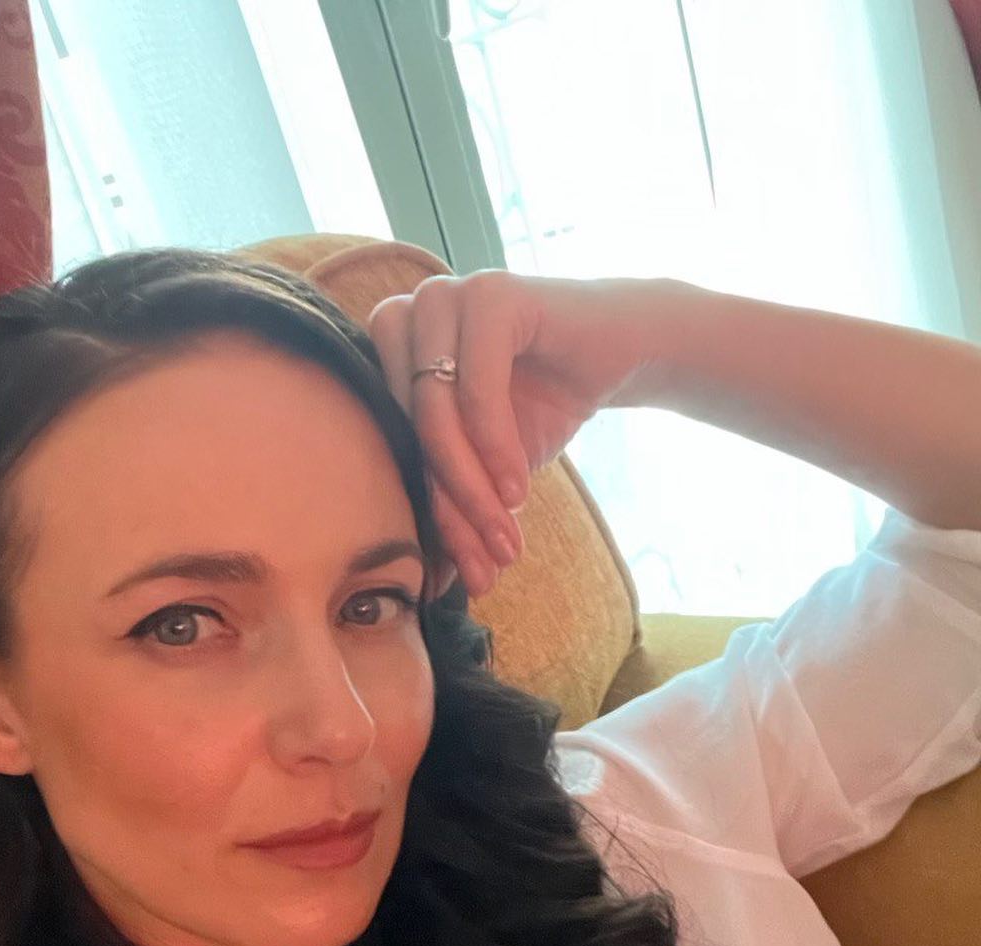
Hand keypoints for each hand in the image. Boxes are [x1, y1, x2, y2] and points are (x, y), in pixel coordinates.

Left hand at [369, 269, 669, 598]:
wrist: (623, 355)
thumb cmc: (546, 405)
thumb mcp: (489, 465)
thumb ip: (456, 503)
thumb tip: (435, 581)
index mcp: (392, 350)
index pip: (391, 441)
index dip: (425, 513)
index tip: (457, 573)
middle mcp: (409, 316)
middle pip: (406, 431)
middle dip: (448, 507)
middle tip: (486, 560)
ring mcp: (446, 298)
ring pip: (433, 413)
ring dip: (470, 485)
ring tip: (504, 534)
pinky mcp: (491, 296)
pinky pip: (475, 387)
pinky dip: (494, 444)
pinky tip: (518, 487)